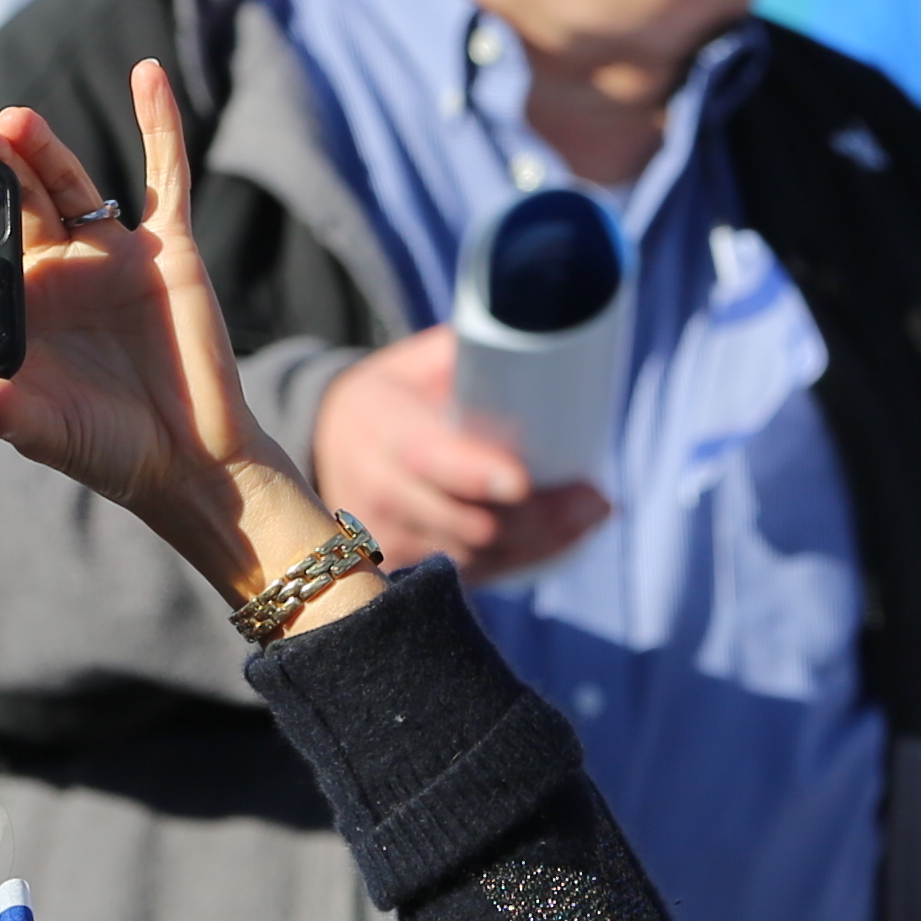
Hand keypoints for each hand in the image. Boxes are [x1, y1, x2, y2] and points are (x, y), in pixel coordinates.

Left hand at [0, 70, 367, 623]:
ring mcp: (114, 256)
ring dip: (45, 147)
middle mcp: (63, 273)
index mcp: (23, 309)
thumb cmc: (108, 450)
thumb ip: (5, 411)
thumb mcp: (47, 433)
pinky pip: (166, 176)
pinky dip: (159, 123)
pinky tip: (147, 73)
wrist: (192, 460)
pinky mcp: (170, 249)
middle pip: (20, 202)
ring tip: (15, 119)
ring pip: (74, 183)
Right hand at [310, 324, 611, 576]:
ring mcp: (386, 539)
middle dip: (538, 519)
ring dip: (541, 543)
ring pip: (477, 558)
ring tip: (589, 513)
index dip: (477, 474)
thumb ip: (471, 357)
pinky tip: (560, 538)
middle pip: (468, 523)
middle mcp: (378, 490)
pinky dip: (521, 560)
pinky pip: (473, 576)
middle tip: (594, 500)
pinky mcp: (400, 570)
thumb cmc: (396, 391)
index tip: (523, 481)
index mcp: (384, 427)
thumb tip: (544, 343)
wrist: (326, 440)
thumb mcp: (419, 362)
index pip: (429, 458)